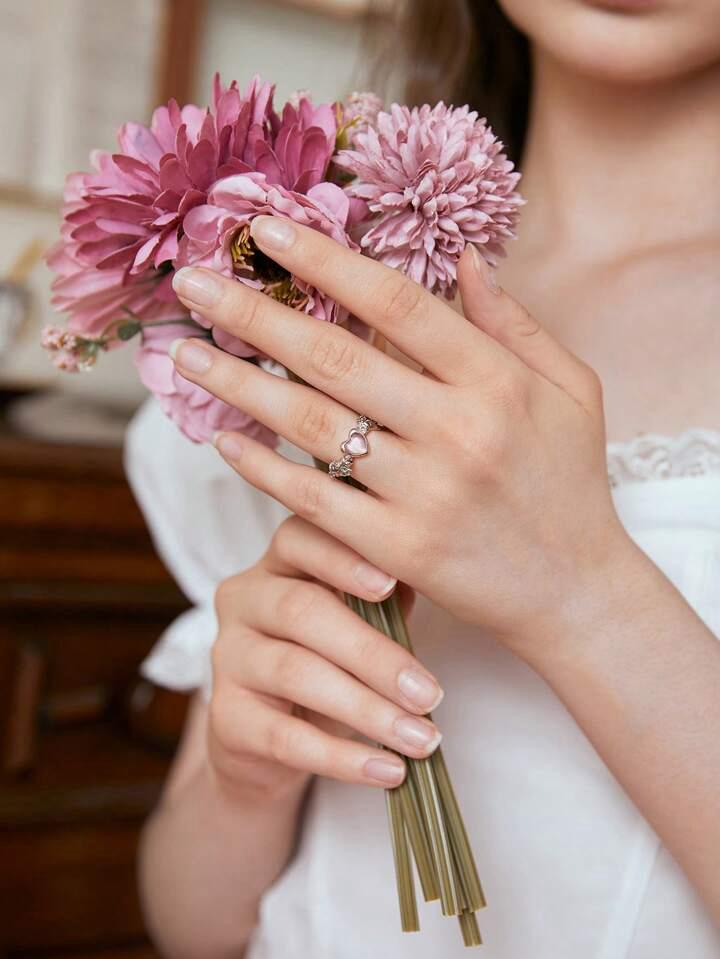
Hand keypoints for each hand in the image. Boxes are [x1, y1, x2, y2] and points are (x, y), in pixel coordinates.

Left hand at [171, 216, 634, 653]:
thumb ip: (516, 323)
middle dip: (254, 314)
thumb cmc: (569, 482)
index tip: (269, 231)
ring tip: (185, 355)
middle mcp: (458, 430)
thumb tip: (462, 258)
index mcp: (497, 380)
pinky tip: (224, 441)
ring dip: (239, 386)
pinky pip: (314, 499)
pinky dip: (264, 468)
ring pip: (311, 426)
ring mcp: (423, 493)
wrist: (573, 591)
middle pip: (336, 358)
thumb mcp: (570, 389)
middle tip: (192, 283)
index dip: (328, 261)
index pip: (398, 303)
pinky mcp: (397, 549)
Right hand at [208, 514, 443, 800]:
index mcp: (277, 563)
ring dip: (367, 710)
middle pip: (302, 611)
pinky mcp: (225, 716)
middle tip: (429, 693)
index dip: (342, 558)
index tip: (391, 584)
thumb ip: (383, 596)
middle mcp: (244, 599)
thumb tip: (425, 578)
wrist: (269, 737)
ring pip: (295, 673)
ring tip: (421, 738)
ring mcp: (228, 656)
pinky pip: (284, 736)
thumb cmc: (328, 659)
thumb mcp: (356, 621)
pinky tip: (386, 770)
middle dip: (373, 654)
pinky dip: (342, 757)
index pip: (298, 540)